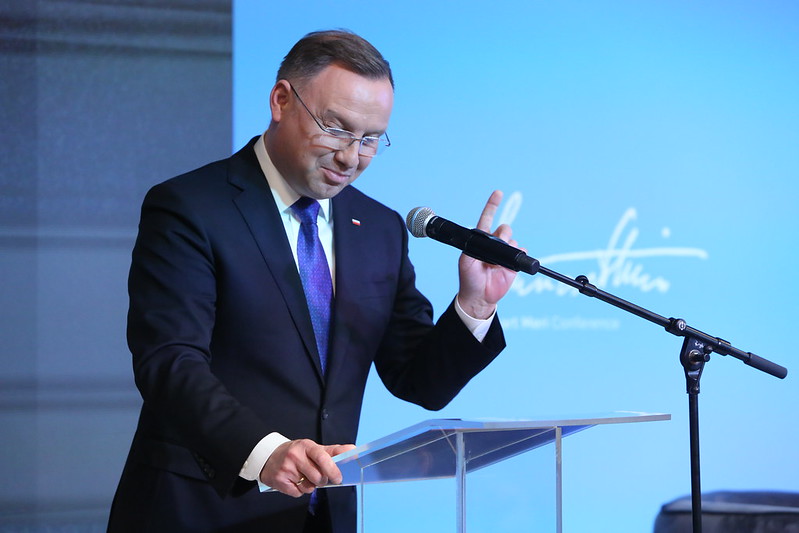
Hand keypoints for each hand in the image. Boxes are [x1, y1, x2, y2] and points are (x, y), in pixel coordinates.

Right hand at [259, 439, 354, 496]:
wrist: (269, 457)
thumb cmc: (297, 454)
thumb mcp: (313, 449)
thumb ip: (334, 451)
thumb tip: (353, 450)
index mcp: (306, 446)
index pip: (322, 456)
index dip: (332, 469)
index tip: (339, 478)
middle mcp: (295, 455)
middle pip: (318, 477)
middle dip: (322, 481)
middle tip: (319, 477)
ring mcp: (286, 468)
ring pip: (309, 487)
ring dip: (310, 486)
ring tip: (303, 477)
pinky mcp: (279, 481)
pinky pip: (298, 493)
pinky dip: (299, 490)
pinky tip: (294, 481)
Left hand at [456, 190, 518, 319]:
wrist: (480, 297)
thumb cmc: (469, 278)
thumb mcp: (465, 261)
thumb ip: (473, 248)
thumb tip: (489, 241)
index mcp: (480, 240)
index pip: (487, 218)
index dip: (492, 205)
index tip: (498, 192)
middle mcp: (494, 244)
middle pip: (504, 228)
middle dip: (503, 234)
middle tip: (497, 246)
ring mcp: (505, 253)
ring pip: (513, 239)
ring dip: (509, 247)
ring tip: (497, 262)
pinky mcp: (514, 263)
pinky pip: (521, 251)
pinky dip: (519, 255)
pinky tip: (509, 264)